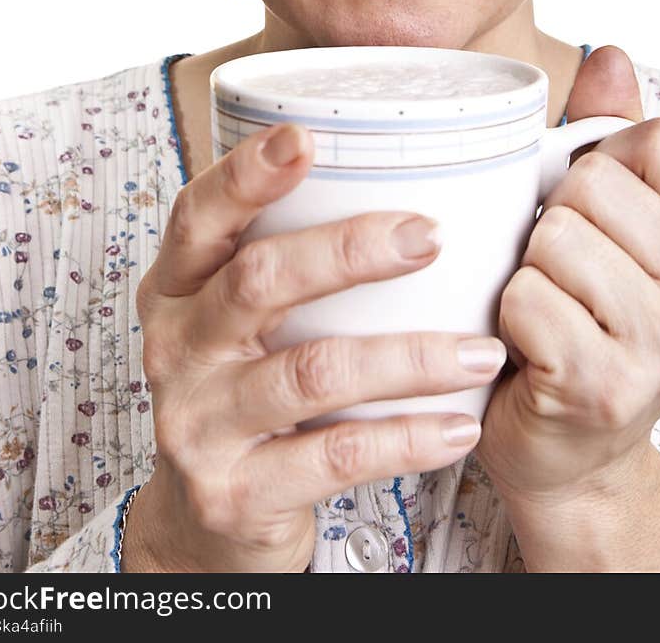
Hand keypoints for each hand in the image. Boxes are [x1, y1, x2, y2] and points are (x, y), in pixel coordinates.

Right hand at [126, 123, 503, 572]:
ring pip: (314, 372)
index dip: (246, 174)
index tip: (306, 137)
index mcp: (178, 289)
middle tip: (430, 237)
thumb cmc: (246, 390)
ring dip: (410, 358)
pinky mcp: (236, 492)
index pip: (198, 216)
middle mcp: (177, 349)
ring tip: (482, 351)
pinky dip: (406, 439)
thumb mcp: (239, 321)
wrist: (205, 522)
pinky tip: (458, 426)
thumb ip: (288, 256)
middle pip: (258, 280)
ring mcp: (200, 424)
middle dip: (349, 250)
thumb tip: (411, 178)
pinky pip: (336, 457)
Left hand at [477, 46, 659, 510]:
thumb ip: (614, 134)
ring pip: (554, 237)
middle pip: (593, 185)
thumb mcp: (612, 222)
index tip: (597, 213)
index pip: (655, 138)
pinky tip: (529, 346)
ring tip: (547, 307)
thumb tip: (612, 54)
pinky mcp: (604, 386)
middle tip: (563, 273)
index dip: (602, 161)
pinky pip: (524, 296)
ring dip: (528, 268)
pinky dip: (508, 315)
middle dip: (554, 218)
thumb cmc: (583, 315)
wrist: (568, 447)